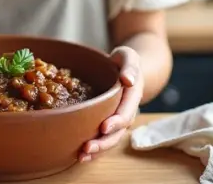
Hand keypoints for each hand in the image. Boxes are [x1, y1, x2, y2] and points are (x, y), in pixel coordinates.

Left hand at [80, 46, 141, 161]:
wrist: (125, 69)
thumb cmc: (125, 61)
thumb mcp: (129, 56)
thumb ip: (130, 66)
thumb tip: (129, 81)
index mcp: (132, 97)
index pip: (126, 113)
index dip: (116, 122)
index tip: (103, 127)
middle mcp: (126, 113)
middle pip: (118, 133)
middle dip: (103, 143)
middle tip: (87, 148)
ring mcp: (118, 121)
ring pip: (110, 140)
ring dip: (97, 151)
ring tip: (81, 157)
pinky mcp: (108, 124)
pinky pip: (103, 139)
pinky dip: (94, 150)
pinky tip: (80, 156)